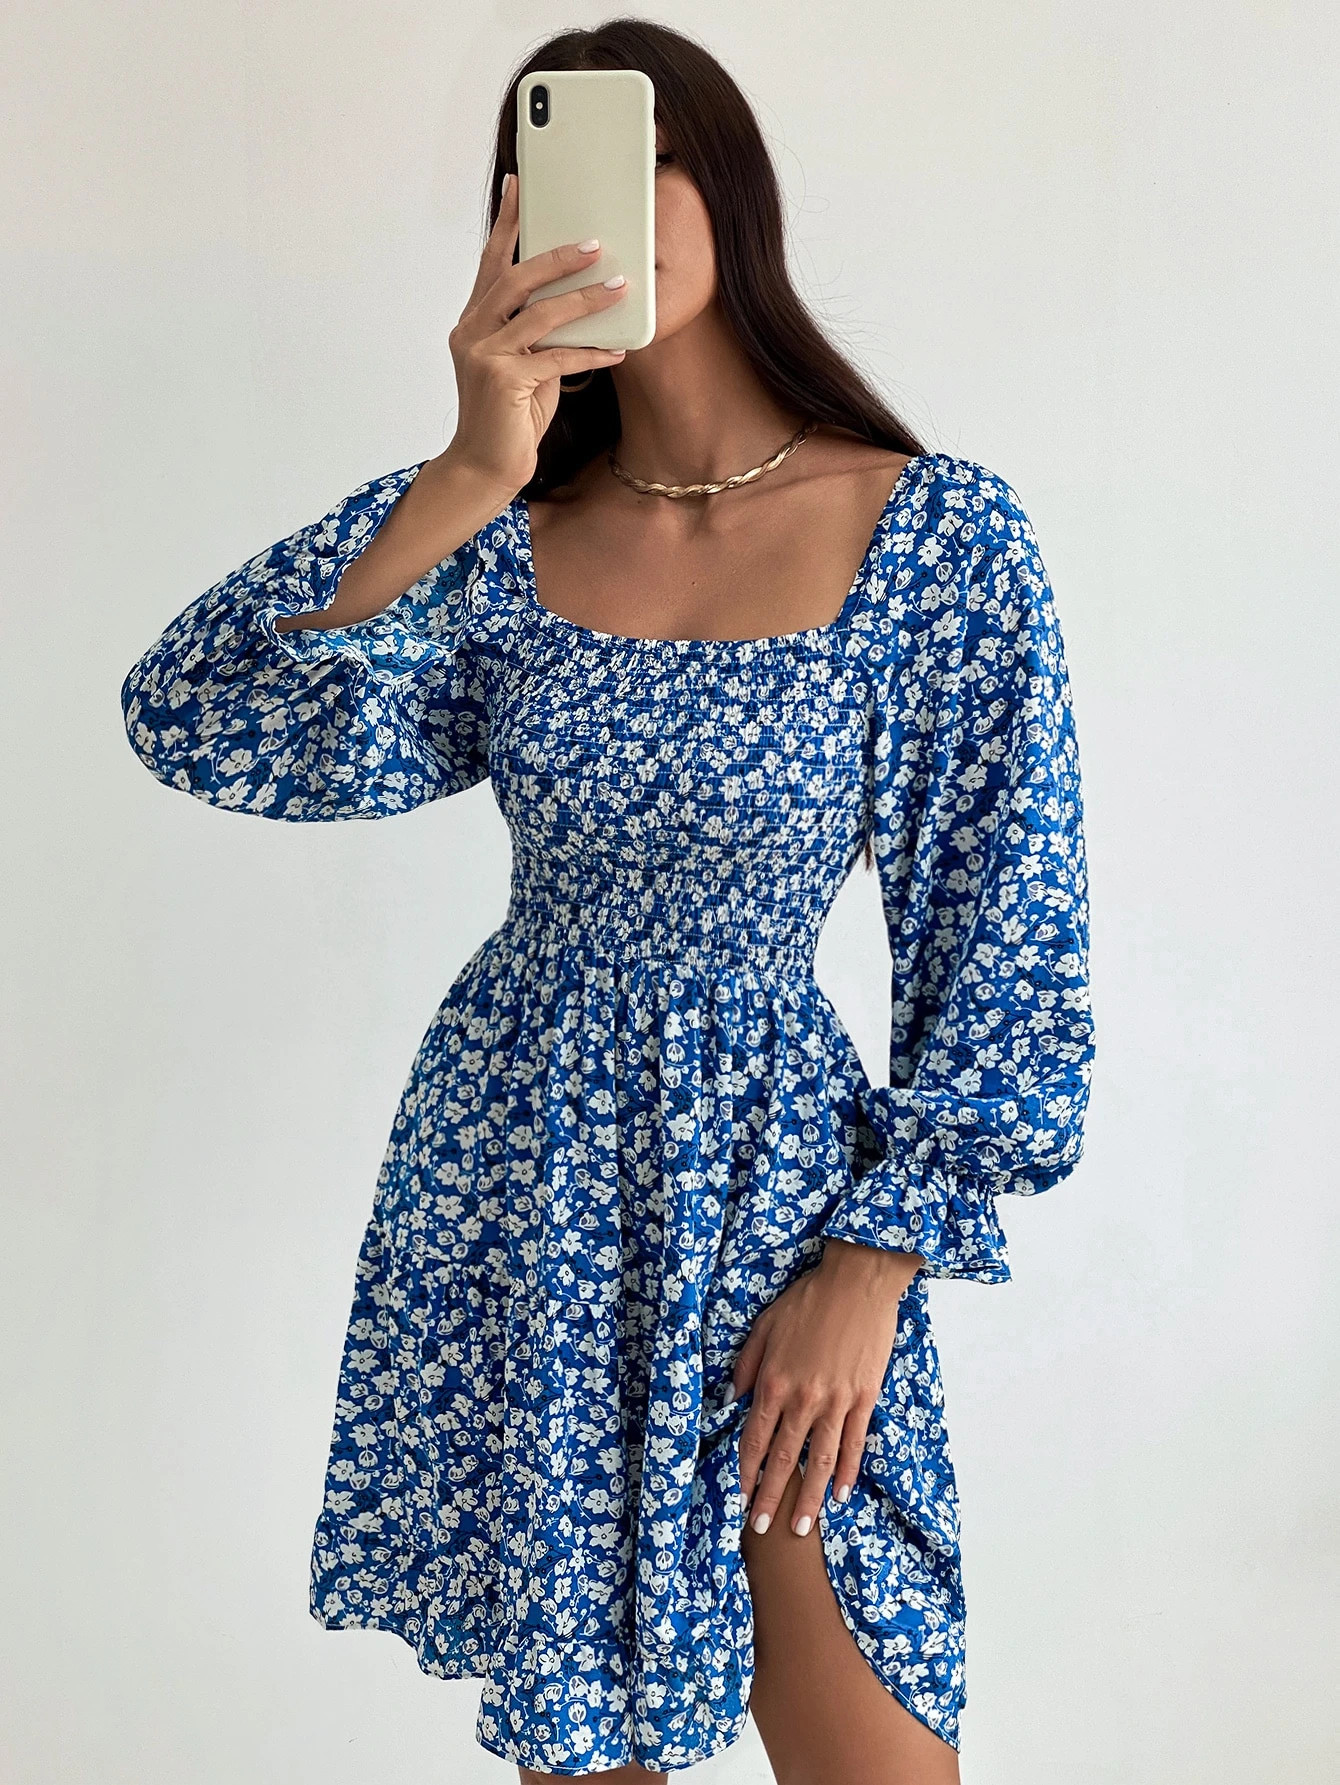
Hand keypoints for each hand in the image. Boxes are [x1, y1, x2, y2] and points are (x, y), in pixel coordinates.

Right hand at [444, 172, 629, 497]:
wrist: (485, 468)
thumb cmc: (508, 418)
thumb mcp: (525, 366)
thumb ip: (538, 335)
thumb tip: (576, 305)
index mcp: (472, 322)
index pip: (491, 263)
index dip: (506, 224)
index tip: (520, 187)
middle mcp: (472, 332)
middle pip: (515, 278)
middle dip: (556, 257)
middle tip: (594, 243)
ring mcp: (484, 356)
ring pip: (539, 315)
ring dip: (584, 300)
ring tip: (618, 288)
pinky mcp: (503, 382)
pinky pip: (556, 358)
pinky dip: (590, 353)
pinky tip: (617, 350)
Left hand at [732, 1239, 923, 1536]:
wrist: (859, 1282)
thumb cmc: (809, 1299)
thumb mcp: (765, 1325)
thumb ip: (747, 1365)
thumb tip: (733, 1398)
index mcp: (774, 1382)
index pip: (755, 1438)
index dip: (746, 1470)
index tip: (738, 1497)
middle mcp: (803, 1399)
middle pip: (784, 1458)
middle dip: (770, 1497)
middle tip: (762, 1529)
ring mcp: (837, 1401)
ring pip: (820, 1460)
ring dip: (809, 1497)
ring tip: (802, 1528)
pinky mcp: (864, 1398)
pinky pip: (853, 1443)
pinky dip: (846, 1471)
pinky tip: (839, 1493)